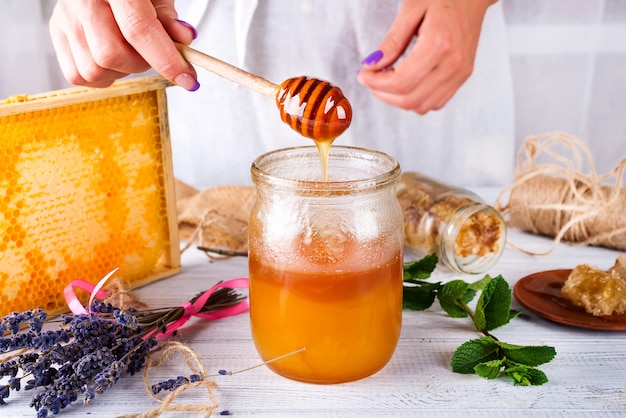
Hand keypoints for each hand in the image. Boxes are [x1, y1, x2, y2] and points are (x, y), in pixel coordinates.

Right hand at [49, 0, 198, 89]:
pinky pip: (78, 75)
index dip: (166, 59)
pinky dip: (102, 76)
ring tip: (130, 51)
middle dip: (141, 64)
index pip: (138, 28)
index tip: (188, 80)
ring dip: (121, 71)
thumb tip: (184, 40)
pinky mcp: (56, 30)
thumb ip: (169, 18)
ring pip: (94, 70)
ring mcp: (64, 16)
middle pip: (111, 54)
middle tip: (151, 53)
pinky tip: (112, 59)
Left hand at [356, 0, 495, 114]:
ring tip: (386, 80)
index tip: (362, 74)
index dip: (375, 83)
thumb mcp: (411, 10)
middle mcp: (453, 64)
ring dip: (397, 99)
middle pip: (409, 99)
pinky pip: (435, 103)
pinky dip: (415, 99)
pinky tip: (405, 82)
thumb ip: (392, 41)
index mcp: (439, 45)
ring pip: (421, 106)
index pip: (401, 82)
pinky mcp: (463, 77)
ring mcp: (460, 73)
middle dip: (382, 93)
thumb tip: (371, 66)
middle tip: (370, 78)